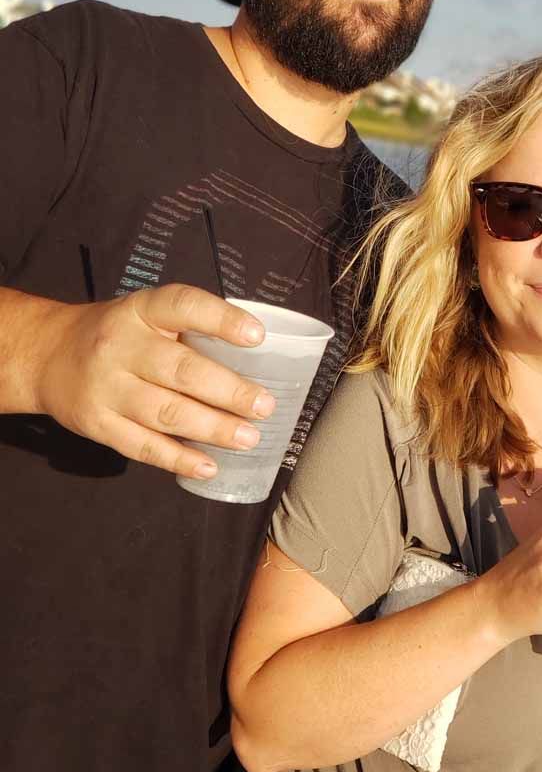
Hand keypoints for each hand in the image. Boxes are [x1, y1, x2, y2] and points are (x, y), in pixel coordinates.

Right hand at [35, 284, 274, 477]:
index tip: (257, 337)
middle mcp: (121, 346)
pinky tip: (209, 465)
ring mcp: (106, 387)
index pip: (184, 306)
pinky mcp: (97, 424)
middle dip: (229, 391)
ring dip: (213, 428)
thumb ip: (189, 328)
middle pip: (181, 370)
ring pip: (166, 412)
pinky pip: (143, 446)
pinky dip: (179, 458)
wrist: (48, 355)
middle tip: (264, 406)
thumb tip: (256, 359)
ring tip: (248, 438)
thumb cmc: (118, 334)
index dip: (222, 320)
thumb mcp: (146, 313)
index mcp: (142, 310)